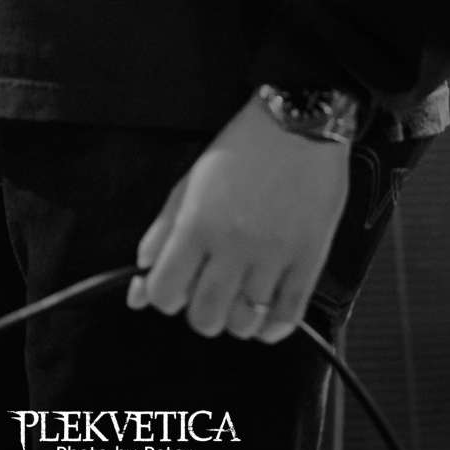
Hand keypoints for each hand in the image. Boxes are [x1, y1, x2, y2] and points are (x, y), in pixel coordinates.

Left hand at [126, 96, 349, 343]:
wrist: (299, 123)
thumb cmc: (244, 146)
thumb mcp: (190, 181)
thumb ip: (162, 231)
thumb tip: (141, 276)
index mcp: (198, 224)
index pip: (165, 294)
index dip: (165, 295)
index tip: (176, 284)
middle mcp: (233, 246)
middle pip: (205, 318)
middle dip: (201, 312)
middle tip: (209, 291)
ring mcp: (273, 256)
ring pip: (244, 324)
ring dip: (237, 318)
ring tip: (240, 297)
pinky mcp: (308, 261)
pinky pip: (287, 317)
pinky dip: (273, 326)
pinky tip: (266, 310)